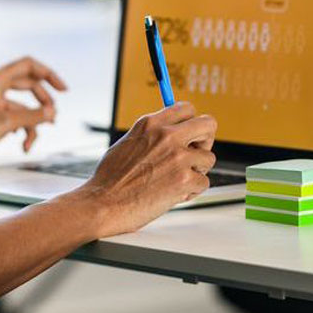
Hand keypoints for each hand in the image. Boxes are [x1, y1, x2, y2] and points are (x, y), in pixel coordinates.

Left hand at [0, 56, 67, 164]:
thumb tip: (52, 112)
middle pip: (27, 85)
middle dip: (42, 103)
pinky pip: (10, 113)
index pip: (28, 65)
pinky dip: (18, 126)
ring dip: (30, 122)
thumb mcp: (6, 123)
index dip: (49, 75)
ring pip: (19, 104)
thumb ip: (33, 116)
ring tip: (32, 142)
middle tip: (52, 119)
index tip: (63, 90)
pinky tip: (20, 142)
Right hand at [77, 101, 216, 237]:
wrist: (104, 203)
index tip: (189, 134)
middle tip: (196, 152)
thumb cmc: (111, 178)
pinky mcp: (185, 180)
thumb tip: (173, 131)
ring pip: (208, 158)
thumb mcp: (129, 142)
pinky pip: (203, 182)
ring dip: (197, 170)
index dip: (191, 122)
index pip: (187, 108)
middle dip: (205, 139)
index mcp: (151, 123)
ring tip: (178, 179)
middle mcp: (167, 135)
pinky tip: (174, 194)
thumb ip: (152, 134)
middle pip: (208, 124)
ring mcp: (178, 157)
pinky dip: (192, 191)